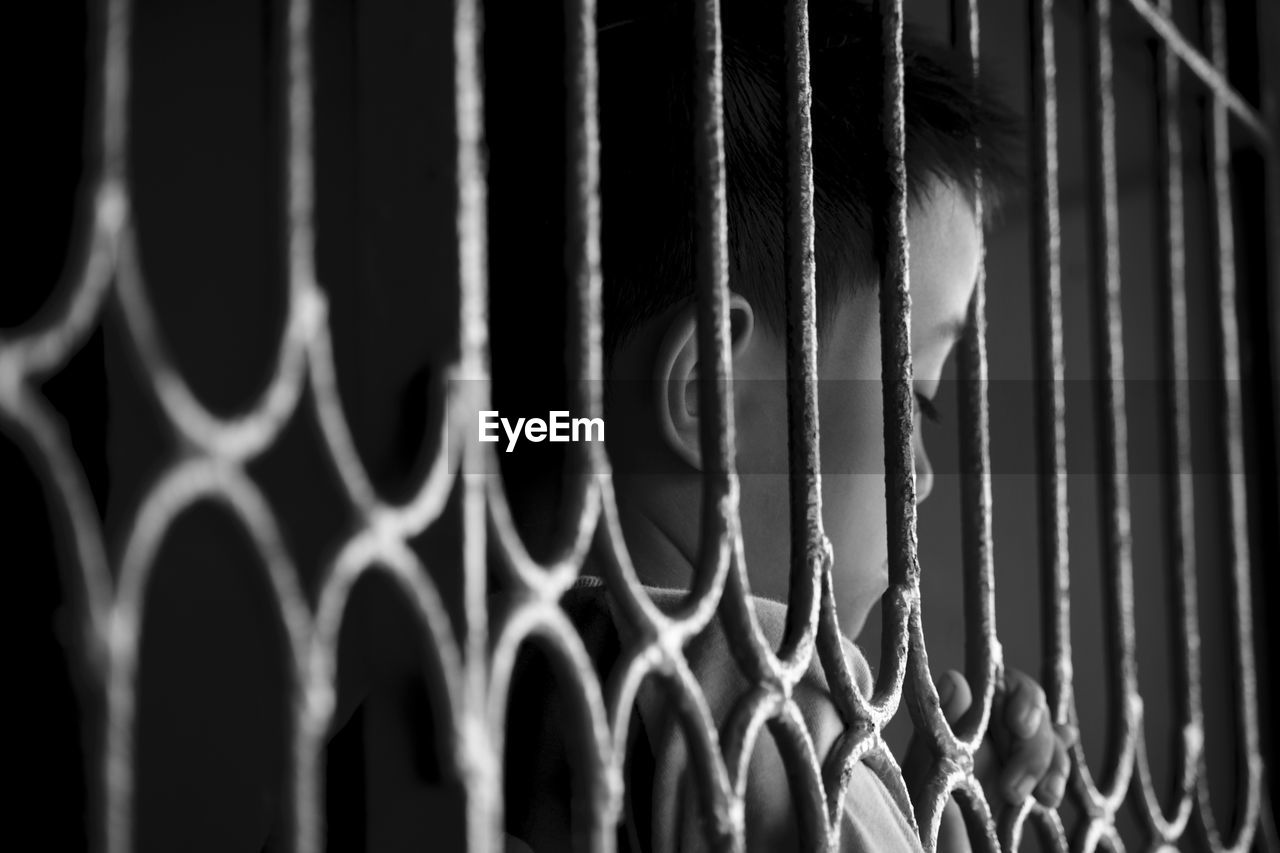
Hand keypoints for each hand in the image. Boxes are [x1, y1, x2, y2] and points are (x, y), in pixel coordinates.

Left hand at [902, 668, 1077, 852]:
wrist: (938, 849)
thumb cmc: (924, 806)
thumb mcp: (928, 767)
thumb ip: (947, 726)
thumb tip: (955, 678)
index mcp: (963, 711)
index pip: (1005, 683)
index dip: (1021, 696)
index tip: (1019, 725)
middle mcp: (990, 723)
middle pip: (1035, 712)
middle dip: (1033, 749)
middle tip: (1013, 793)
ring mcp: (1011, 748)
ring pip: (1050, 737)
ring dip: (1051, 765)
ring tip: (1041, 801)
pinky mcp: (1030, 775)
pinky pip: (1057, 762)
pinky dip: (1059, 774)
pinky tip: (1052, 791)